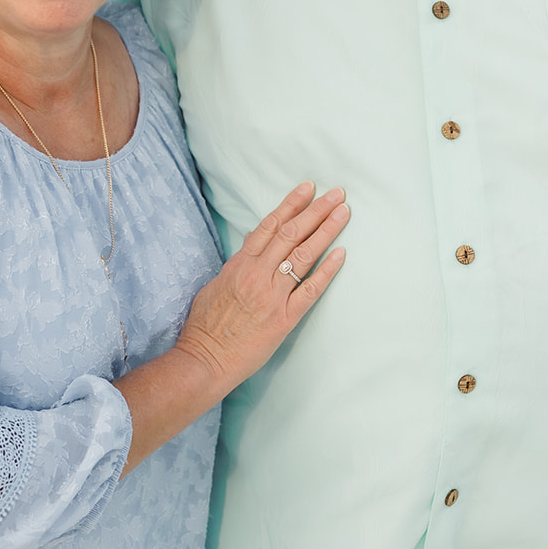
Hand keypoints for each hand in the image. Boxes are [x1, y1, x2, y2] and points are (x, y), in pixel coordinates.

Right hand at [174, 182, 348, 399]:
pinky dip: (327, 270)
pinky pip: (310, 290)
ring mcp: (272, 295)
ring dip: (325, 231)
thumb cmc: (206, 325)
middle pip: (291, 234)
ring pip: (303, 255)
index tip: (308, 189)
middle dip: (316, 210)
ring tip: (343, 213)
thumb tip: (254, 242)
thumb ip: (238, 263)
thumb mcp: (216, 284)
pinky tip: (341, 254)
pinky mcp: (284, 318)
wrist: (205, 359)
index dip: (291, 204)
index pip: (270, 226)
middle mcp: (257, 275)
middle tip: (336, 194)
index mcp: (239, 264)